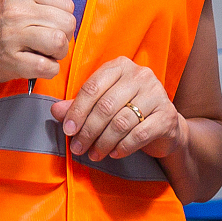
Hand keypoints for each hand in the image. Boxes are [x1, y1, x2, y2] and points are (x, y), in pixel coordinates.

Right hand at [0, 0, 75, 84]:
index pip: (67, 4)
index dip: (62, 16)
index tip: (48, 20)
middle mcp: (16, 11)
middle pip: (67, 24)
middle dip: (63, 35)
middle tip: (47, 38)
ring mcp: (13, 37)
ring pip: (60, 44)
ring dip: (57, 53)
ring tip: (44, 51)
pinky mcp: (13, 62)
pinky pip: (49, 67)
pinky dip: (49, 69)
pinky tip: (37, 63)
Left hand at [52, 58, 180, 158]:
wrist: (164, 124)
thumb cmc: (129, 110)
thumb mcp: (102, 104)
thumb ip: (79, 105)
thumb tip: (55, 110)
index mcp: (120, 66)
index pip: (92, 87)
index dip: (77, 111)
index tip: (67, 130)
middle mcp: (140, 75)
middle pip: (106, 106)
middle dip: (88, 131)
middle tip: (78, 148)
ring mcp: (156, 93)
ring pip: (121, 122)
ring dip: (103, 142)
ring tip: (94, 154)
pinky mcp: (166, 115)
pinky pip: (139, 134)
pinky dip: (123, 147)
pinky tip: (114, 153)